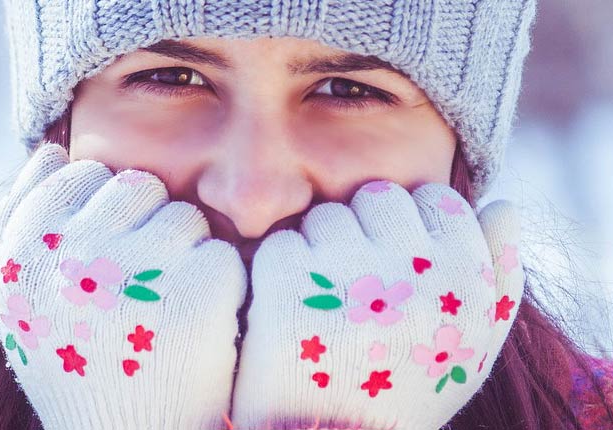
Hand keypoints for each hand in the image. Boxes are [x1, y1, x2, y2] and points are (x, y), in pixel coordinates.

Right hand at [0, 144, 246, 429]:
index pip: (81, 173)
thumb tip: (53, 149)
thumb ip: (25, 219)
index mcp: (27, 250)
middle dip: (147, 223)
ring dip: (184, 252)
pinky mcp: (197, 291)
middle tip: (140, 282)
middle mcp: (74, 252)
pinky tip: (196, 323)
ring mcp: (137, 270)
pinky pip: (220, 251)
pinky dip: (217, 282)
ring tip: (164, 305)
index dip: (103, 212)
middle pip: (139, 185)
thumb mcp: (26, 293)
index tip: (106, 256)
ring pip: (185, 215)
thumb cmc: (79, 357)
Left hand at [231, 180, 524, 429]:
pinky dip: (280, 271)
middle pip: (377, 198)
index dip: (411, 225)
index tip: (397, 261)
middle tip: (356, 282)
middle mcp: (412, 272)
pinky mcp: (288, 288)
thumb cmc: (411, 387)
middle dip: (363, 230)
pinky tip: (292, 312)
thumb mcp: (476, 340)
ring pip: (326, 216)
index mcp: (465, 280)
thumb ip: (500, 271)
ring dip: (319, 249)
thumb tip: (503, 204)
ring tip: (325, 303)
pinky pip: (281, 243)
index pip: (436, 199)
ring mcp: (347, 278)